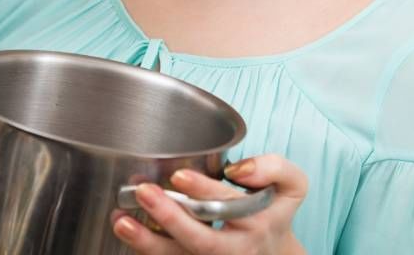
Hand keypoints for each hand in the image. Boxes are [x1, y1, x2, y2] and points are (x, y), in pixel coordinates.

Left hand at [111, 155, 308, 254]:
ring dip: (148, 243)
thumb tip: (239, 169)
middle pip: (203, 241)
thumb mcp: (292, 185)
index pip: (229, 205)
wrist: (274, 253)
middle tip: (144, 192)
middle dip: (172, 219)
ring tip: (121, 221)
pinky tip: (126, 232)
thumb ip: (274, 167)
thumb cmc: (273, 211)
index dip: (204, 190)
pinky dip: (148, 252)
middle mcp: (236, 248)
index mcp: (258, 222)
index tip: (179, 175)